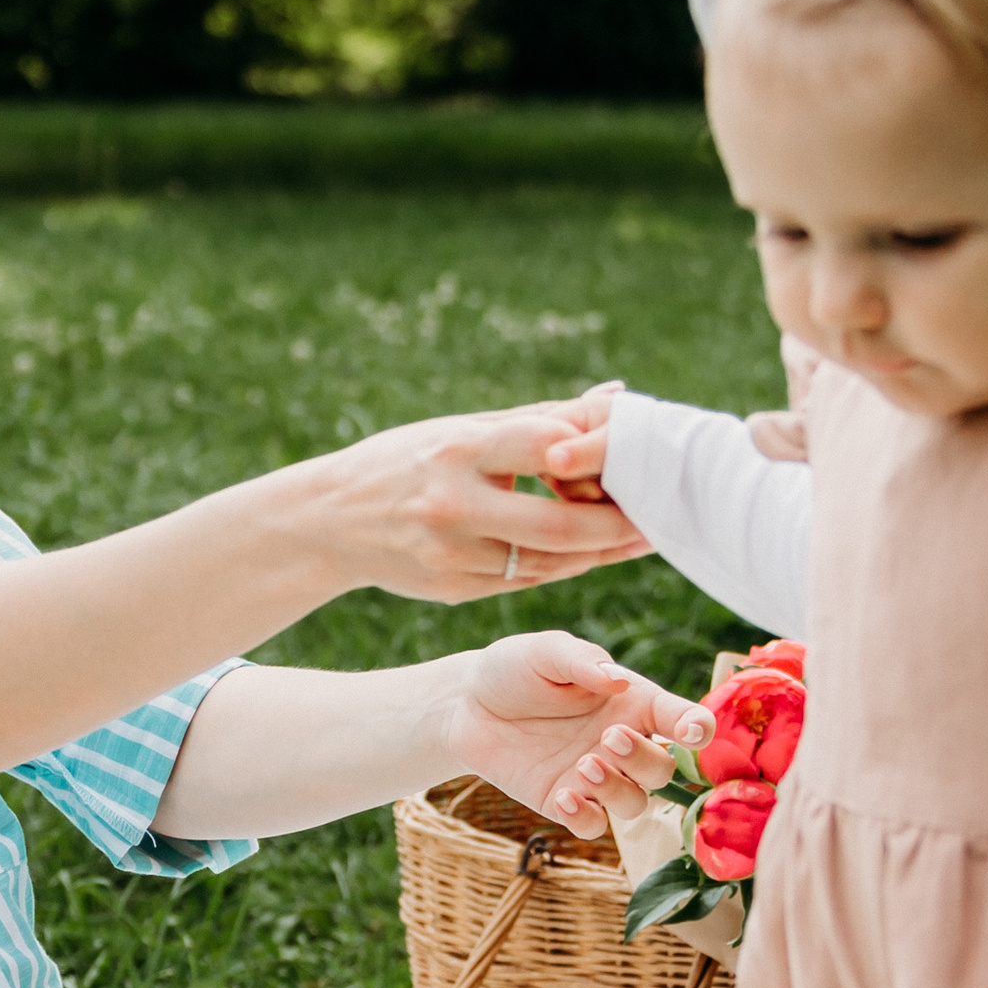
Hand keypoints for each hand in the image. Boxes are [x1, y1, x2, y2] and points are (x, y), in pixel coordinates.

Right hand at [301, 401, 651, 603]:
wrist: (329, 520)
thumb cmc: (406, 461)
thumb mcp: (459, 429)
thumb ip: (540, 418)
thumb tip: (616, 398)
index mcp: (455, 450)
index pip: (545, 447)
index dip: (597, 456)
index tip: (637, 458)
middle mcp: (452, 505)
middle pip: (559, 526)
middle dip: (617, 525)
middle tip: (658, 514)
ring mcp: (452, 554)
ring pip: (549, 563)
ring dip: (600, 552)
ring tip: (640, 535)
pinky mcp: (455, 589)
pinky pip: (528, 581)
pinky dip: (565, 566)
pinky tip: (594, 553)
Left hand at [441, 633, 708, 828]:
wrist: (466, 705)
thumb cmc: (514, 669)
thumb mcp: (545, 652)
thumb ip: (580, 662)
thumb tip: (616, 680)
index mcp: (632, 703)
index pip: (681, 720)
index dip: (697, 728)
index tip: (692, 732)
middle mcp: (620, 743)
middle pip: (662, 770)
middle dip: (644, 759)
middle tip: (608, 738)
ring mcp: (594, 777)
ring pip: (634, 804)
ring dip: (617, 790)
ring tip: (583, 764)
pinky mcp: (563, 802)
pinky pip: (592, 826)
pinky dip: (585, 818)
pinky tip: (563, 797)